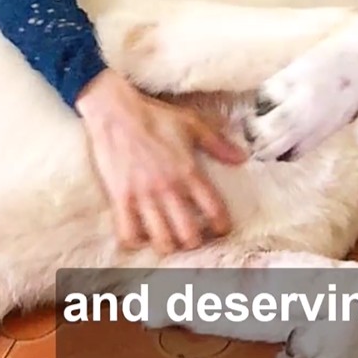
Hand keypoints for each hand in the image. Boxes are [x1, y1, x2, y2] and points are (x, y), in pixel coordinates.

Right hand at [75, 69, 246, 254]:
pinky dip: (136, 241)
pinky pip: (128, 233)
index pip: (214, 211)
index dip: (222, 226)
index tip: (221, 229)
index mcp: (189, 172)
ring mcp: (143, 196)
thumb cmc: (156, 117)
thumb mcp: (193, 124)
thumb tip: (241, 158)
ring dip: (169, 245)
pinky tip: (142, 235)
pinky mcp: (120, 198)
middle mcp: (168, 188)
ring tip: (171, 239)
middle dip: (195, 242)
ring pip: (161, 240)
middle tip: (195, 236)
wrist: (116, 112)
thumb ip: (218, 144)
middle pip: (189, 235)